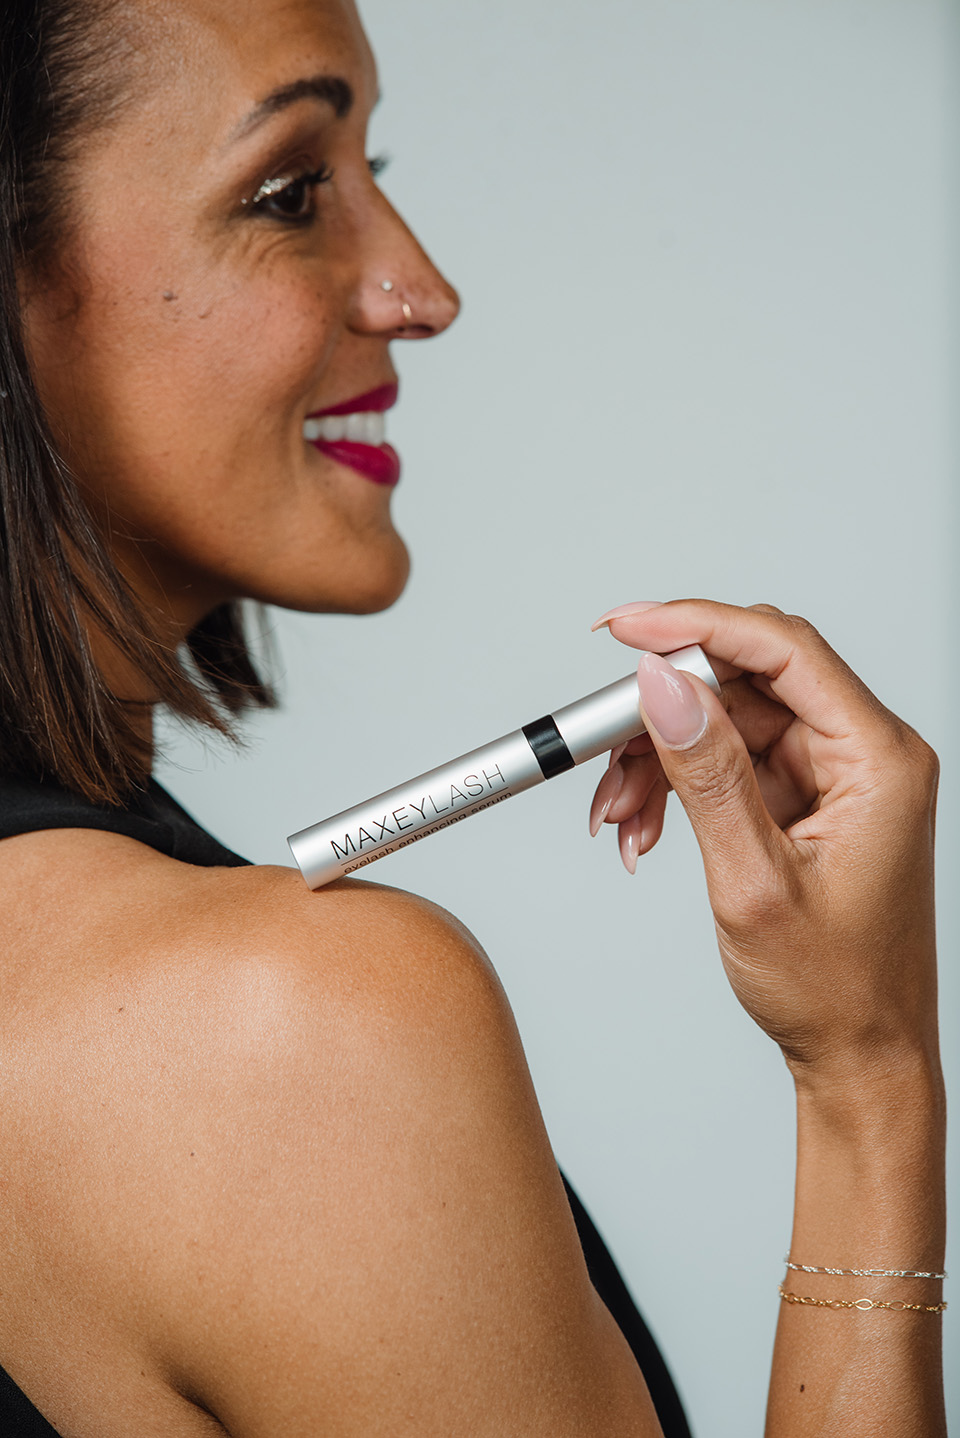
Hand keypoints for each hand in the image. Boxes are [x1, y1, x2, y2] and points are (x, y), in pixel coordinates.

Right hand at [589, 600, 939, 1082]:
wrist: (858, 1053)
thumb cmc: (833, 987)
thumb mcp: (754, 881)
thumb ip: (706, 775)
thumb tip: (664, 687)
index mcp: (878, 760)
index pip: (784, 651)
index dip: (697, 626)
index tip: (627, 628)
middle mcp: (862, 753)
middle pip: (747, 682)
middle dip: (664, 709)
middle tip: (601, 742)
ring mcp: (833, 775)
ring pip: (725, 722)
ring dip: (658, 759)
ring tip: (618, 815)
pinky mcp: (805, 798)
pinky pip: (726, 762)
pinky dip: (676, 786)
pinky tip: (644, 827)